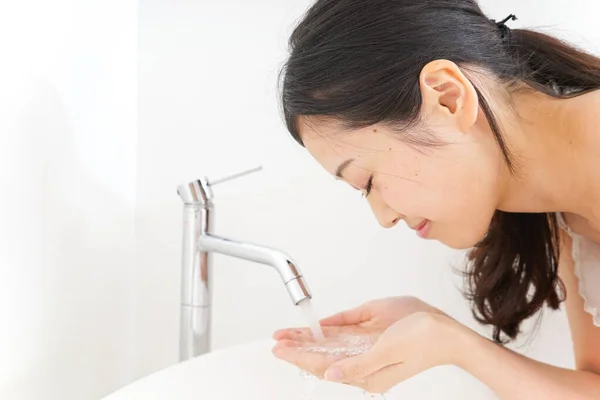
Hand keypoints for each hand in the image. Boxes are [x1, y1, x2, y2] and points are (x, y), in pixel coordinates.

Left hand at [272, 296, 463, 392]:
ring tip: (286, 337)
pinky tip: (310, 331)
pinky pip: (341, 333)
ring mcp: (364, 347)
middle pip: (322, 356)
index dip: (300, 357)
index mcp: (366, 373)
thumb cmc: (423, 340)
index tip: (281, 350)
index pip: (324, 365)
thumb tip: (332, 375)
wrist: (446, 330)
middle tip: (276, 342)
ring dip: (307, 340)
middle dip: (298, 349)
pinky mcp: (369, 333)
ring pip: (328, 345)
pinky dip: (323, 332)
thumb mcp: (389, 352)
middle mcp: (362, 361)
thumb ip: (359, 365)